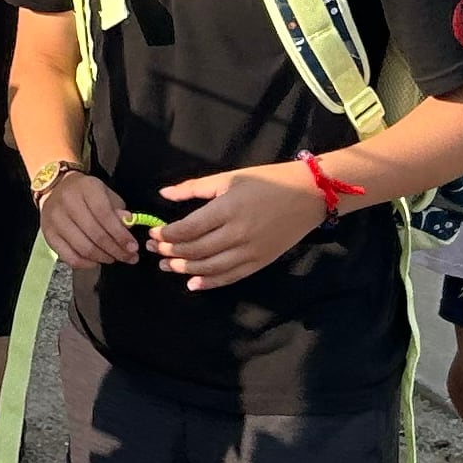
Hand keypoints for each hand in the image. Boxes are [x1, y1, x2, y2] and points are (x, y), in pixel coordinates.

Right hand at [35, 166, 139, 267]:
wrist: (55, 189)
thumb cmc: (86, 193)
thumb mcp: (106, 194)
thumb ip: (117, 210)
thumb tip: (128, 225)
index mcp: (86, 189)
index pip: (105, 216)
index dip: (121, 235)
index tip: (133, 247)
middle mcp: (68, 203)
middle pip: (95, 234)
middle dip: (116, 250)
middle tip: (128, 257)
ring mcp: (55, 220)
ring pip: (83, 248)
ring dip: (103, 257)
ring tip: (114, 258)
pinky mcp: (48, 235)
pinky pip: (69, 257)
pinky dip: (86, 264)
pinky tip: (96, 261)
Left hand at [151, 162, 328, 290]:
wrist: (309, 194)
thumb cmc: (267, 181)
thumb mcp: (229, 178)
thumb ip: (194, 188)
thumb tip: (164, 194)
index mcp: (227, 209)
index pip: (188, 229)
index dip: (167, 235)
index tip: (153, 234)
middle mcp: (237, 234)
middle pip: (196, 250)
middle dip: (170, 252)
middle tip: (153, 251)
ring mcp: (250, 252)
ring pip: (210, 267)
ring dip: (184, 270)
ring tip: (165, 267)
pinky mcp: (260, 262)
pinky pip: (231, 277)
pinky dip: (210, 282)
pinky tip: (193, 284)